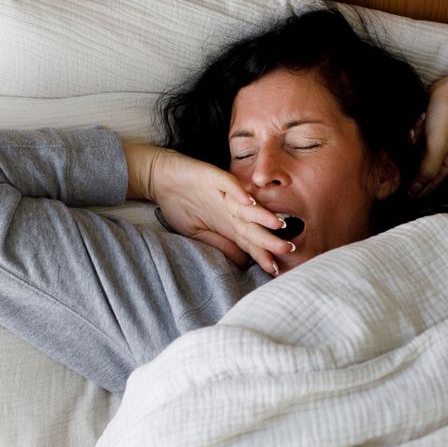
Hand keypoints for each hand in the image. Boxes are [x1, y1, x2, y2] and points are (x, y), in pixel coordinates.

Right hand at [125, 144, 294, 274]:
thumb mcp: (196, 232)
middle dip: (269, 239)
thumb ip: (219, 244)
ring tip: (278, 225)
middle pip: (253, 226)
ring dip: (262, 215)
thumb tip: (242, 262)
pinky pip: (228, 183)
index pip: (249, 242)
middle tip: (288, 250)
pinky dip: (237, 191)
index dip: (262, 255)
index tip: (275, 270)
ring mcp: (223, 193)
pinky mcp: (212, 176)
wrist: (159, 177)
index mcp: (228, 224)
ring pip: (246, 205)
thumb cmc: (178, 204)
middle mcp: (231, 209)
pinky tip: (249, 200)